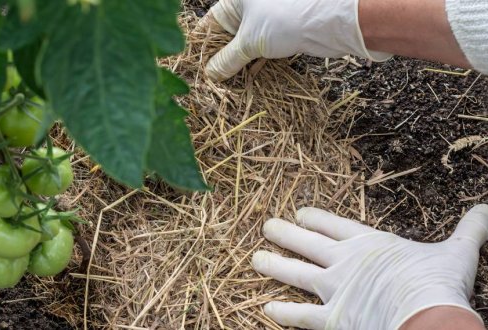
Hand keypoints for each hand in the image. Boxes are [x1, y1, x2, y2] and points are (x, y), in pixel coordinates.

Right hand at [202, 0, 390, 80]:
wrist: (329, 21)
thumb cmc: (285, 18)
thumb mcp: (249, 42)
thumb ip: (227, 59)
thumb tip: (210, 73)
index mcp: (235, 0)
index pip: (208, 23)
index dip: (200, 46)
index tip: (192, 66)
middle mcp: (248, 6)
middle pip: (226, 35)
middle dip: (219, 58)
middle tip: (209, 80)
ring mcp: (265, 18)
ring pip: (243, 44)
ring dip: (236, 63)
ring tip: (225, 84)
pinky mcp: (280, 32)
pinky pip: (260, 49)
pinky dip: (253, 63)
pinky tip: (246, 78)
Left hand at [252, 205, 487, 328]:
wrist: (427, 318)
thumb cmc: (438, 283)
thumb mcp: (457, 251)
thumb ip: (470, 229)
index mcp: (368, 244)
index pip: (334, 224)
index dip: (315, 218)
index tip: (300, 212)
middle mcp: (344, 263)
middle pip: (307, 244)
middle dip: (285, 234)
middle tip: (266, 227)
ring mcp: (334, 290)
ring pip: (295, 274)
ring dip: (273, 267)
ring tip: (255, 260)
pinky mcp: (331, 319)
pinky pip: (300, 317)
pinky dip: (283, 314)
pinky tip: (266, 310)